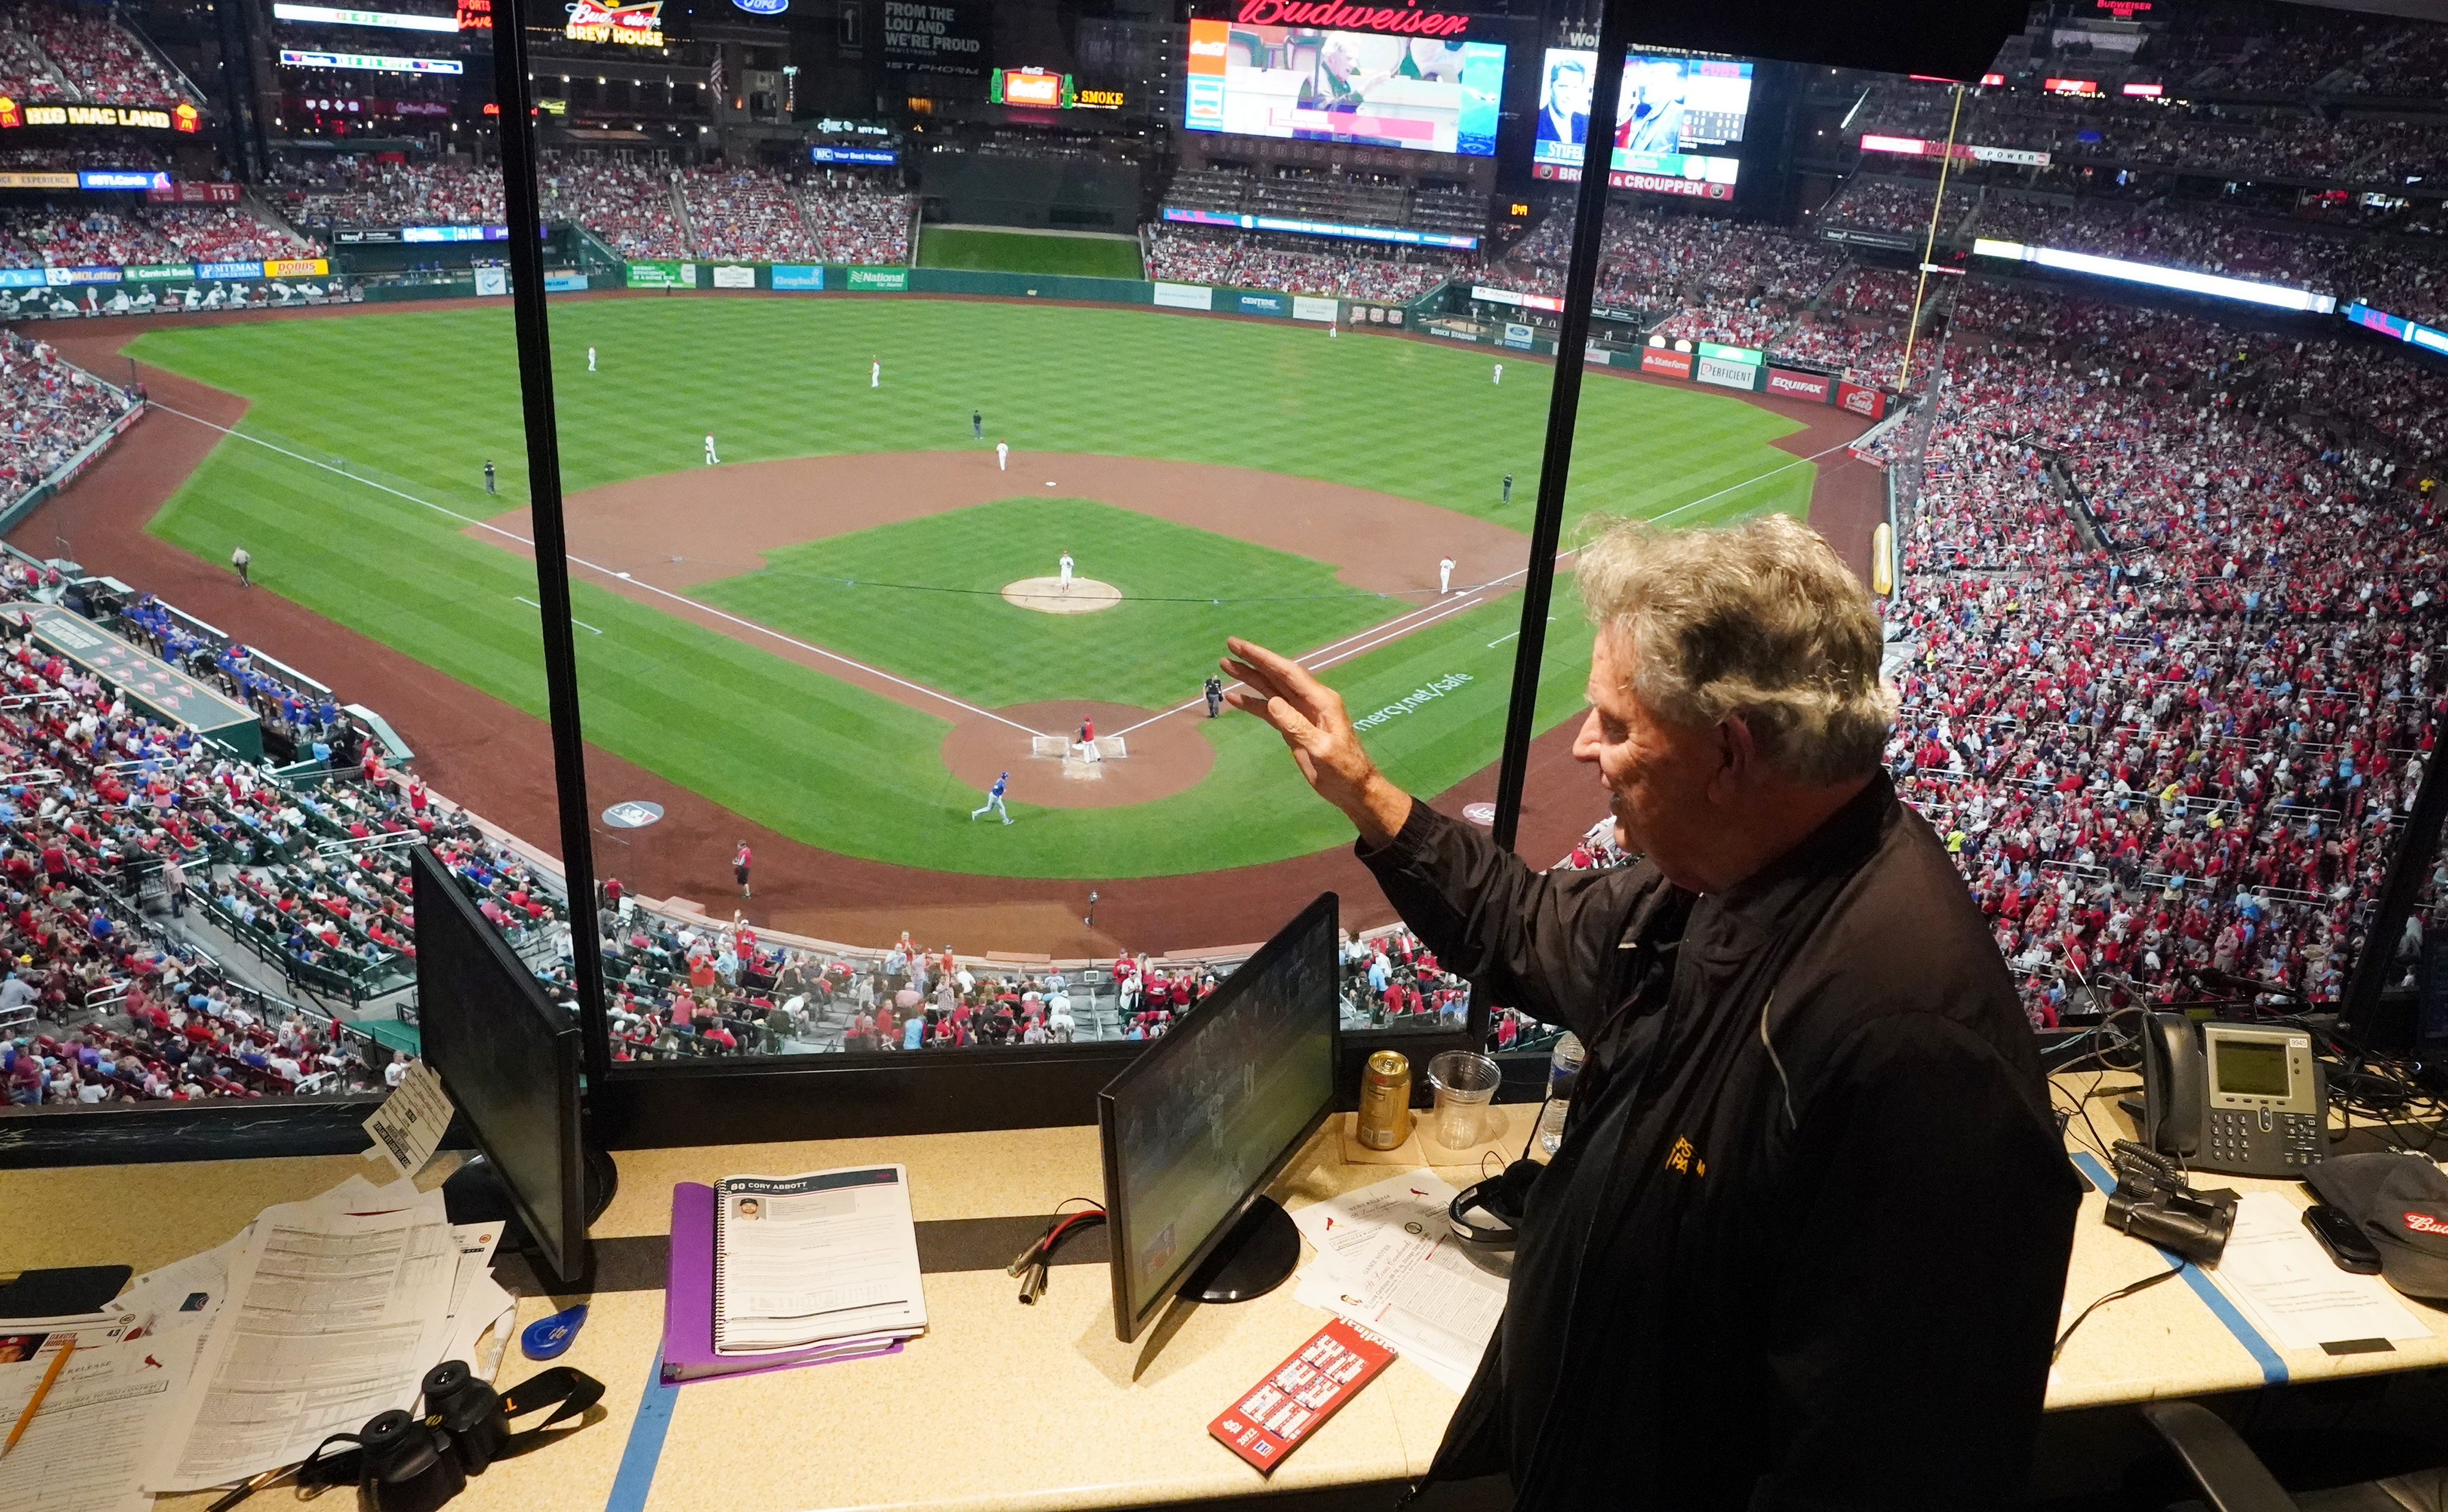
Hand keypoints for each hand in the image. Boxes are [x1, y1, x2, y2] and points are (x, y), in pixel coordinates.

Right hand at [1219, 638, 1411, 847]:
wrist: (1353, 788)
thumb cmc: (1344, 769)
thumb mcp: (1322, 749)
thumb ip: (1297, 726)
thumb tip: (1273, 702)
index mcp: (1321, 700)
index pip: (1288, 672)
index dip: (1264, 657)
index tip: (1241, 646)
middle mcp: (1310, 701)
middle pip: (1277, 675)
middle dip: (1254, 660)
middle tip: (1229, 645)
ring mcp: (1301, 713)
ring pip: (1271, 690)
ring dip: (1250, 678)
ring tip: (1226, 666)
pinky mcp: (1294, 728)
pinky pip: (1270, 711)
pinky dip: (1253, 704)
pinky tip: (1235, 698)